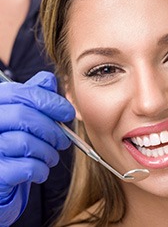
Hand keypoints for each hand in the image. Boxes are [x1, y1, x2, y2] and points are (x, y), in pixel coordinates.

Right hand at [0, 71, 74, 225]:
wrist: (2, 179)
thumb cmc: (15, 143)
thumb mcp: (24, 116)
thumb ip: (34, 96)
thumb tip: (49, 80)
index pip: (23, 94)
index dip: (51, 102)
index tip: (68, 113)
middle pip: (25, 117)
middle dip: (53, 130)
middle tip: (63, 141)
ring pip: (26, 142)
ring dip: (48, 152)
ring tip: (51, 157)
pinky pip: (24, 168)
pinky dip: (40, 170)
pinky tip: (40, 171)